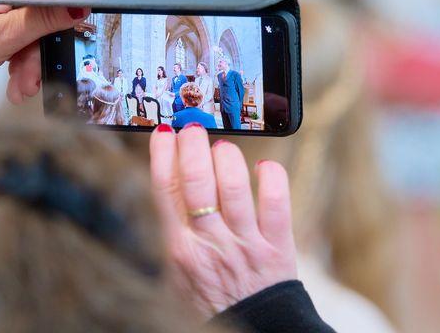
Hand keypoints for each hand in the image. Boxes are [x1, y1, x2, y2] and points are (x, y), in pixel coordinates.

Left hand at [0, 0, 116, 101]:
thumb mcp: (3, 37)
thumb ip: (44, 19)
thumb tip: (79, 9)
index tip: (118, 1)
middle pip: (53, 5)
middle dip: (54, 42)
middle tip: (56, 69)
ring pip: (40, 25)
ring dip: (36, 58)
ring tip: (22, 85)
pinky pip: (26, 31)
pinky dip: (24, 56)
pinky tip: (15, 79)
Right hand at [149, 123, 296, 316]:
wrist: (253, 331)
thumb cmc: (209, 302)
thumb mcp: (174, 275)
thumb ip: (170, 233)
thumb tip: (166, 182)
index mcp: (179, 250)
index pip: (165, 190)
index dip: (162, 154)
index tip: (163, 131)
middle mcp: (210, 243)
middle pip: (196, 180)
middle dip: (191, 144)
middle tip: (192, 127)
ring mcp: (245, 243)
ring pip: (233, 185)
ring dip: (226, 156)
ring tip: (222, 147)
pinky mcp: (277, 246)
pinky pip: (277, 202)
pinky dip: (272, 177)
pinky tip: (264, 167)